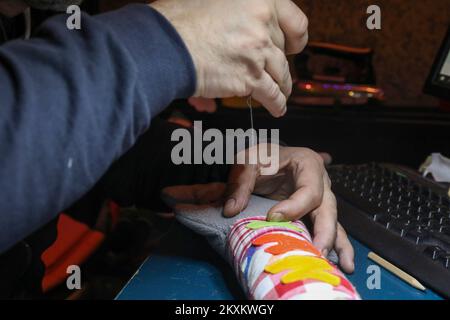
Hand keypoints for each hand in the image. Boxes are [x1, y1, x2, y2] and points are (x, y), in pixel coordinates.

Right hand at [150, 0, 307, 116]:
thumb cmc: (180, 19)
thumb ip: (239, 9)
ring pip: (281, 73)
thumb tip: (249, 22)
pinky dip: (277, 103)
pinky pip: (272, 94)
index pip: (295, 21)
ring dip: (282, 85)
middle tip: (271, 70)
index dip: (295, 38)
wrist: (165, 44)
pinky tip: (278, 108)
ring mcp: (259, 51)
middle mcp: (264, 23)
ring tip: (281, 93)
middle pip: (282, 50)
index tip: (293, 47)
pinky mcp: (251, 77)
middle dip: (278, 62)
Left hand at [162, 146, 353, 272]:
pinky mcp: (317, 213)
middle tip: (316, 253)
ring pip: (334, 222)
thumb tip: (230, 210)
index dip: (294, 207)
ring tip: (344, 266)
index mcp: (308, 165)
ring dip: (338, 244)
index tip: (272, 217)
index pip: (309, 190)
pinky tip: (344, 264)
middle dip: (324, 233)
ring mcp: (322, 199)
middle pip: (328, 209)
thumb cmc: (262, 157)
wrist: (267, 158)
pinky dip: (338, 246)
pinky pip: (332, 229)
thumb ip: (240, 183)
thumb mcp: (249, 161)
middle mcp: (321, 182)